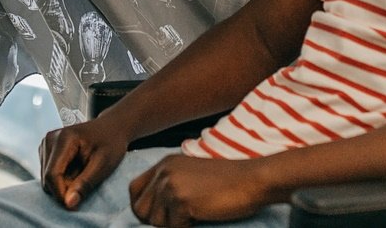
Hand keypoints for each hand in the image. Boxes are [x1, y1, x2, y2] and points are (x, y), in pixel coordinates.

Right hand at [39, 117, 129, 210]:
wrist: (112, 127)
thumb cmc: (111, 143)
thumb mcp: (103, 165)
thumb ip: (85, 184)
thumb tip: (68, 203)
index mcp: (63, 138)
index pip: (52, 174)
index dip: (61, 194)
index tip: (75, 206)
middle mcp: (50, 139)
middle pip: (47, 178)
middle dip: (64, 189)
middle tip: (86, 185)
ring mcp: (47, 144)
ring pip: (47, 178)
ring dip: (64, 184)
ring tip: (84, 174)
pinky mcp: (47, 150)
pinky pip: (49, 174)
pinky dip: (63, 178)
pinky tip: (78, 171)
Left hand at [129, 155, 270, 226]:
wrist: (251, 180)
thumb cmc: (227, 182)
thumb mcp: (191, 175)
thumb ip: (169, 184)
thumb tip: (150, 211)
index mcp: (165, 164)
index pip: (134, 189)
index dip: (141, 207)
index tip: (157, 216)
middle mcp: (164, 172)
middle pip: (140, 208)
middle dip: (155, 220)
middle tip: (179, 219)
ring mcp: (171, 185)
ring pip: (154, 221)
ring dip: (172, 224)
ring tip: (193, 215)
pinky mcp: (182, 200)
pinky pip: (173, 227)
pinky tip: (201, 216)